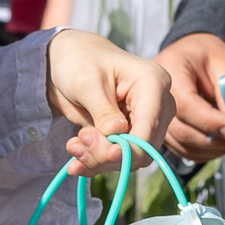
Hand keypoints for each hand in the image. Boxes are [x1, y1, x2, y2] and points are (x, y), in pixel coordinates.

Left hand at [42, 28, 174, 169]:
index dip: (130, 147)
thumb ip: (103, 110)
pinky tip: (75, 163)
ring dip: (98, 159)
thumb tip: (116, 134)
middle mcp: (155, 105)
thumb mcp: (87, 82)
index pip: (150, 126)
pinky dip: (95, 163)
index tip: (105, 154)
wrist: (68, 62)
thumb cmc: (80, 61)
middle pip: (143, 148)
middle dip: (108, 154)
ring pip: (130, 158)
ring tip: (72, 146)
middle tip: (77, 143)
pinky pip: (117, 159)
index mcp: (153, 83)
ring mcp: (143, 122)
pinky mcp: (128, 135)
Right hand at [155, 31, 224, 162]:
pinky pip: (181, 148)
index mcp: (170, 69)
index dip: (211, 122)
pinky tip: (220, 145)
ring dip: (210, 150)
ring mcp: (156, 114)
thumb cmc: (211, 54)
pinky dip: (202, 152)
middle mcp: (155, 95)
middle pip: (181, 130)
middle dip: (213, 141)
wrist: (193, 52)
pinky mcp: (163, 128)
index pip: (186, 105)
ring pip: (181, 144)